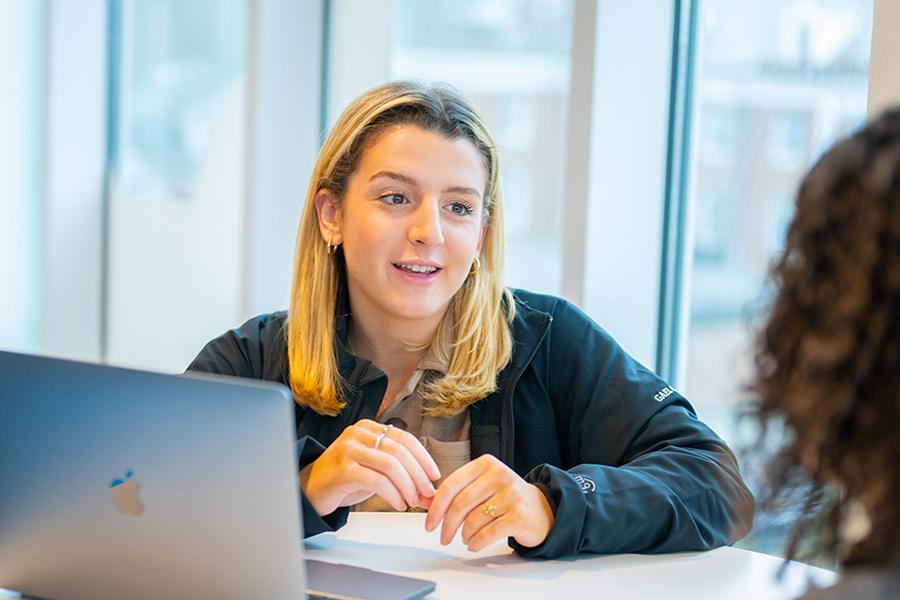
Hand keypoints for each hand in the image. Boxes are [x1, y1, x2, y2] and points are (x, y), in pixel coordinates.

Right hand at [299, 419, 440, 515]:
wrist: (310, 489)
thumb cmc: (345, 478)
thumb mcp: (375, 471)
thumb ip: (401, 476)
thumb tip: (429, 492)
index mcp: (368, 428)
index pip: (404, 437)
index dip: (423, 456)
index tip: (434, 475)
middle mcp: (358, 434)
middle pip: (400, 451)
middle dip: (418, 475)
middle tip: (427, 493)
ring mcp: (349, 450)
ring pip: (391, 464)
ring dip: (408, 486)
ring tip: (413, 500)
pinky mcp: (343, 469)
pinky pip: (377, 480)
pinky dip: (393, 494)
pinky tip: (398, 503)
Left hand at [425, 454, 553, 551]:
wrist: (540, 509)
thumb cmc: (505, 498)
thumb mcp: (483, 485)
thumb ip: (459, 491)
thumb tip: (426, 503)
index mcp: (485, 463)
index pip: (451, 485)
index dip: (436, 507)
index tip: (429, 523)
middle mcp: (499, 475)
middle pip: (460, 504)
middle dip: (447, 525)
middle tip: (443, 537)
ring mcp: (511, 494)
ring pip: (473, 520)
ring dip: (464, 535)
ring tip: (465, 537)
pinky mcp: (519, 515)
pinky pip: (487, 533)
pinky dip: (476, 543)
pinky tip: (474, 544)